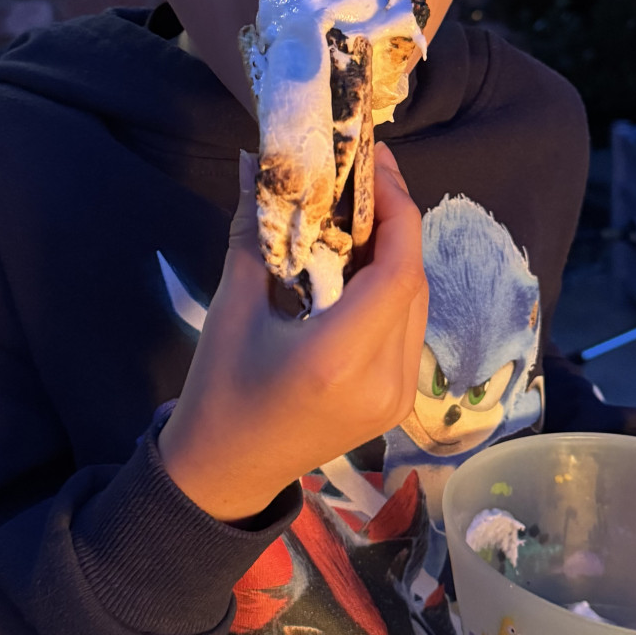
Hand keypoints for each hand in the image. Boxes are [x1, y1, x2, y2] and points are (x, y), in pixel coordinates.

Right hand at [158, 143, 428, 521]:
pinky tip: (363, 263)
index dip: (396, 210)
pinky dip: (392, 289)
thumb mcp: (232, 306)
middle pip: (413, 283)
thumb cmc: (219, 390)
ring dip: (397, 254)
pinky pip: (407, 329)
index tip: (374, 164)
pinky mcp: (396, 403)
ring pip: (416, 304)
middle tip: (367, 177)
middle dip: (396, 223)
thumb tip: (257, 162)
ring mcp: (397, 397)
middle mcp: (383, 381)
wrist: (225, 472)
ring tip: (364, 211)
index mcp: (339, 359)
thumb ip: (256, 231)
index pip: (398, 271)